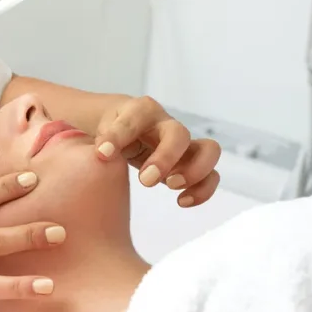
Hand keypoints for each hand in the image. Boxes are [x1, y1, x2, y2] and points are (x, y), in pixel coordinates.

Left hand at [94, 96, 220, 206]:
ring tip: (170, 186)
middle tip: (145, 180)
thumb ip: (102, 137)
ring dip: (194, 171)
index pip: (133, 119)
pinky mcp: (190, 161)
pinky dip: (203, 189)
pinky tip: (182, 201)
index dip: (118, 136)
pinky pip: (211, 174)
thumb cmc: (111, 125)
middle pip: (180, 134)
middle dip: (166, 158)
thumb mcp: (101, 126)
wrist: (123, 126)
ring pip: (209, 150)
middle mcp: (167, 124)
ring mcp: (183, 143)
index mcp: (142, 110)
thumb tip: (103, 154)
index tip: (102, 155)